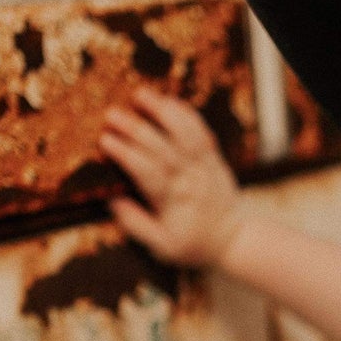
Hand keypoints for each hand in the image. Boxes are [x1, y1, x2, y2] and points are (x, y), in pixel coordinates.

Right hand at [100, 87, 242, 268]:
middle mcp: (190, 179)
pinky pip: (201, 131)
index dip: (126, 155)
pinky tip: (169, 100)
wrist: (235, 238)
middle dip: (135, 129)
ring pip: (184, 133)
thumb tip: (112, 201)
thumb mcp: (163, 247)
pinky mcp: (213, 157)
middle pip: (161, 149)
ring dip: (162, 111)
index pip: (147, 173)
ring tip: (140, 93)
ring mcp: (204, 165)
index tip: (105, 140)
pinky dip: (186, 114)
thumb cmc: (195, 244)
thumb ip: (137, 225)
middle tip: (111, 113)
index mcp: (174, 201)